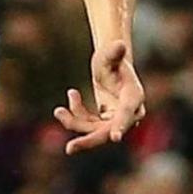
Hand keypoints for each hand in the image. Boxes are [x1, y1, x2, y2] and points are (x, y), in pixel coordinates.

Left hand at [55, 40, 145, 155]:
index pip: (128, 113)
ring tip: (58, 111)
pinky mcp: (104, 122)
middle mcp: (129, 113)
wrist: (110, 65)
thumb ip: (114, 53)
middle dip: (88, 140)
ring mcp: (116, 119)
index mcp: (134, 97)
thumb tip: (120, 45)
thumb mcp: (109, 55)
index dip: (121, 124)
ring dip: (73, 122)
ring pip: (93, 130)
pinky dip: (75, 114)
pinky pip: (87, 125)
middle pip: (108, 131)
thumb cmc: (111, 58)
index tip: (115, 137)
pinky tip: (72, 95)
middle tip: (69, 148)